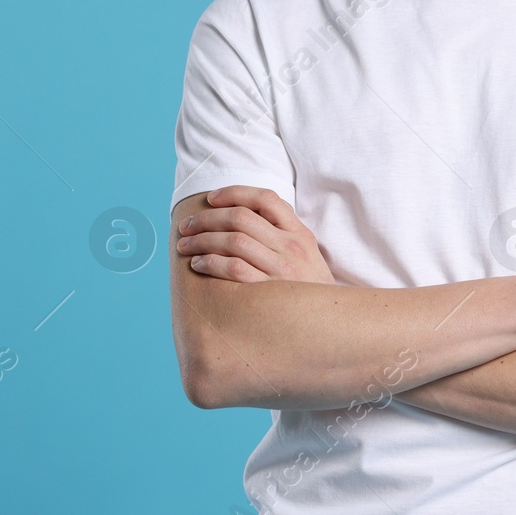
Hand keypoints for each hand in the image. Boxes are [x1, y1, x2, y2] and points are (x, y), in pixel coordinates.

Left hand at [175, 185, 334, 283]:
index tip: (211, 198)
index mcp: (299, 232)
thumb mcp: (306, 253)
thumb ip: (282, 232)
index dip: (234, 193)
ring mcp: (281, 268)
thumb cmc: (309, 286)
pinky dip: (210, 263)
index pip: (265, 198)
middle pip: (241, 218)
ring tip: (186, 245)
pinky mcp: (269, 291)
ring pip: (233, 241)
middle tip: (186, 225)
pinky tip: (198, 264)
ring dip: (202, 240)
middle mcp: (291, 246)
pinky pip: (233, 269)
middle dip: (206, 218)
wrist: (330, 321)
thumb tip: (243, 212)